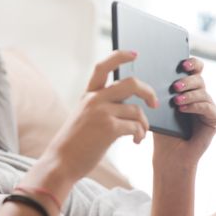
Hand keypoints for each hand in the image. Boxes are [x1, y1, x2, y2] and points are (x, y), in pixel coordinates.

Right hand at [44, 50, 157, 182]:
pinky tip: (135, 141)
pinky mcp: (109, 128)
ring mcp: (101, 113)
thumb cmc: (74, 144)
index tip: (135, 54)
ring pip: (136, 110)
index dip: (120, 56)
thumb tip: (130, 107)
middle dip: (148, 92)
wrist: (61, 162)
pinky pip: (135, 126)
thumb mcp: (83, 118)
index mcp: (88, 95)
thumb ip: (102, 107)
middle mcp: (94, 100)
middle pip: (131, 83)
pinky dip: (140, 134)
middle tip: (154, 103)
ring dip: (144, 124)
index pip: (103, 66)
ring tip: (139, 135)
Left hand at [153, 58, 215, 166]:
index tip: (182, 63)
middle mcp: (200, 96)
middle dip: (187, 81)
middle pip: (199, 79)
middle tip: (174, 86)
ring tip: (176, 101)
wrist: (168, 155)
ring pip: (203, 93)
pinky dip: (195, 107)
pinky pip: (208, 108)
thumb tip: (147, 76)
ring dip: (189, 95)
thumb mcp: (156, 108)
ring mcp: (209, 107)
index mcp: (188, 89)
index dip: (191, 63)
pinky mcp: (214, 120)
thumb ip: (157, 92)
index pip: (194, 69)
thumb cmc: (161, 131)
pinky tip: (183, 109)